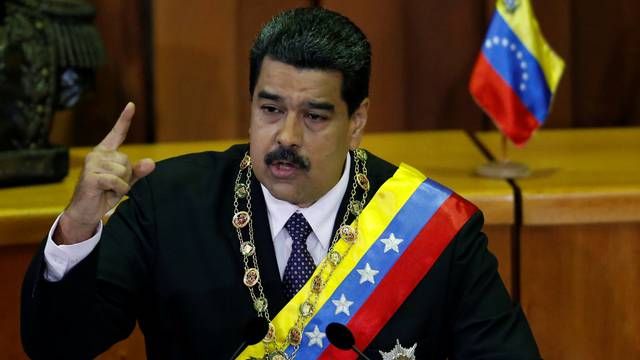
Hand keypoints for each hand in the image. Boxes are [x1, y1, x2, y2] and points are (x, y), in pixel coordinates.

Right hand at [54, 103, 155, 244]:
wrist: (86, 212)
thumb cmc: (105, 194)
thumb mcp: (125, 182)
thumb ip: (138, 172)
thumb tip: (151, 163)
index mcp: (106, 153)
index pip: (117, 133)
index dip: (125, 119)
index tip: (132, 104)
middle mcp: (97, 154)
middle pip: (128, 161)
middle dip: (127, 177)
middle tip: (113, 185)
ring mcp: (92, 164)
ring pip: (124, 171)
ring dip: (122, 185)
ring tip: (108, 189)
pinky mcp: (90, 176)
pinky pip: (117, 181)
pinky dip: (118, 190)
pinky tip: (106, 193)